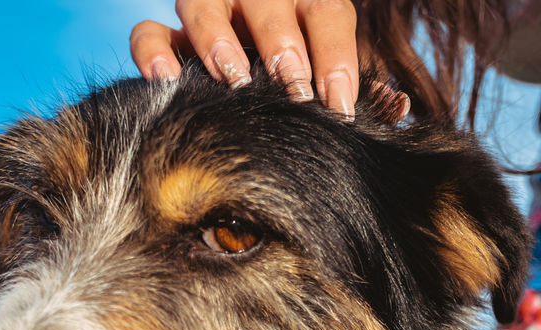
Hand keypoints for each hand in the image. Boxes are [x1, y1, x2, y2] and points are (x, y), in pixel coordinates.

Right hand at [129, 0, 359, 117]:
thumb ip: (359, 93)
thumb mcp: (333, 87)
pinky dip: (153, 53)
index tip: (340, 104)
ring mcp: (208, 14)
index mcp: (307, 4)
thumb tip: (393, 107)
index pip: (328, 13)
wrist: (255, 86)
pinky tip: (168, 81)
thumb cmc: (303, 90)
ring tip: (233, 78)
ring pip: (201, 3)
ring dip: (216, 37)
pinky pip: (147, 34)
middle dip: (280, 41)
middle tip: (291, 86)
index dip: (337, 56)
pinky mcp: (167, 39)